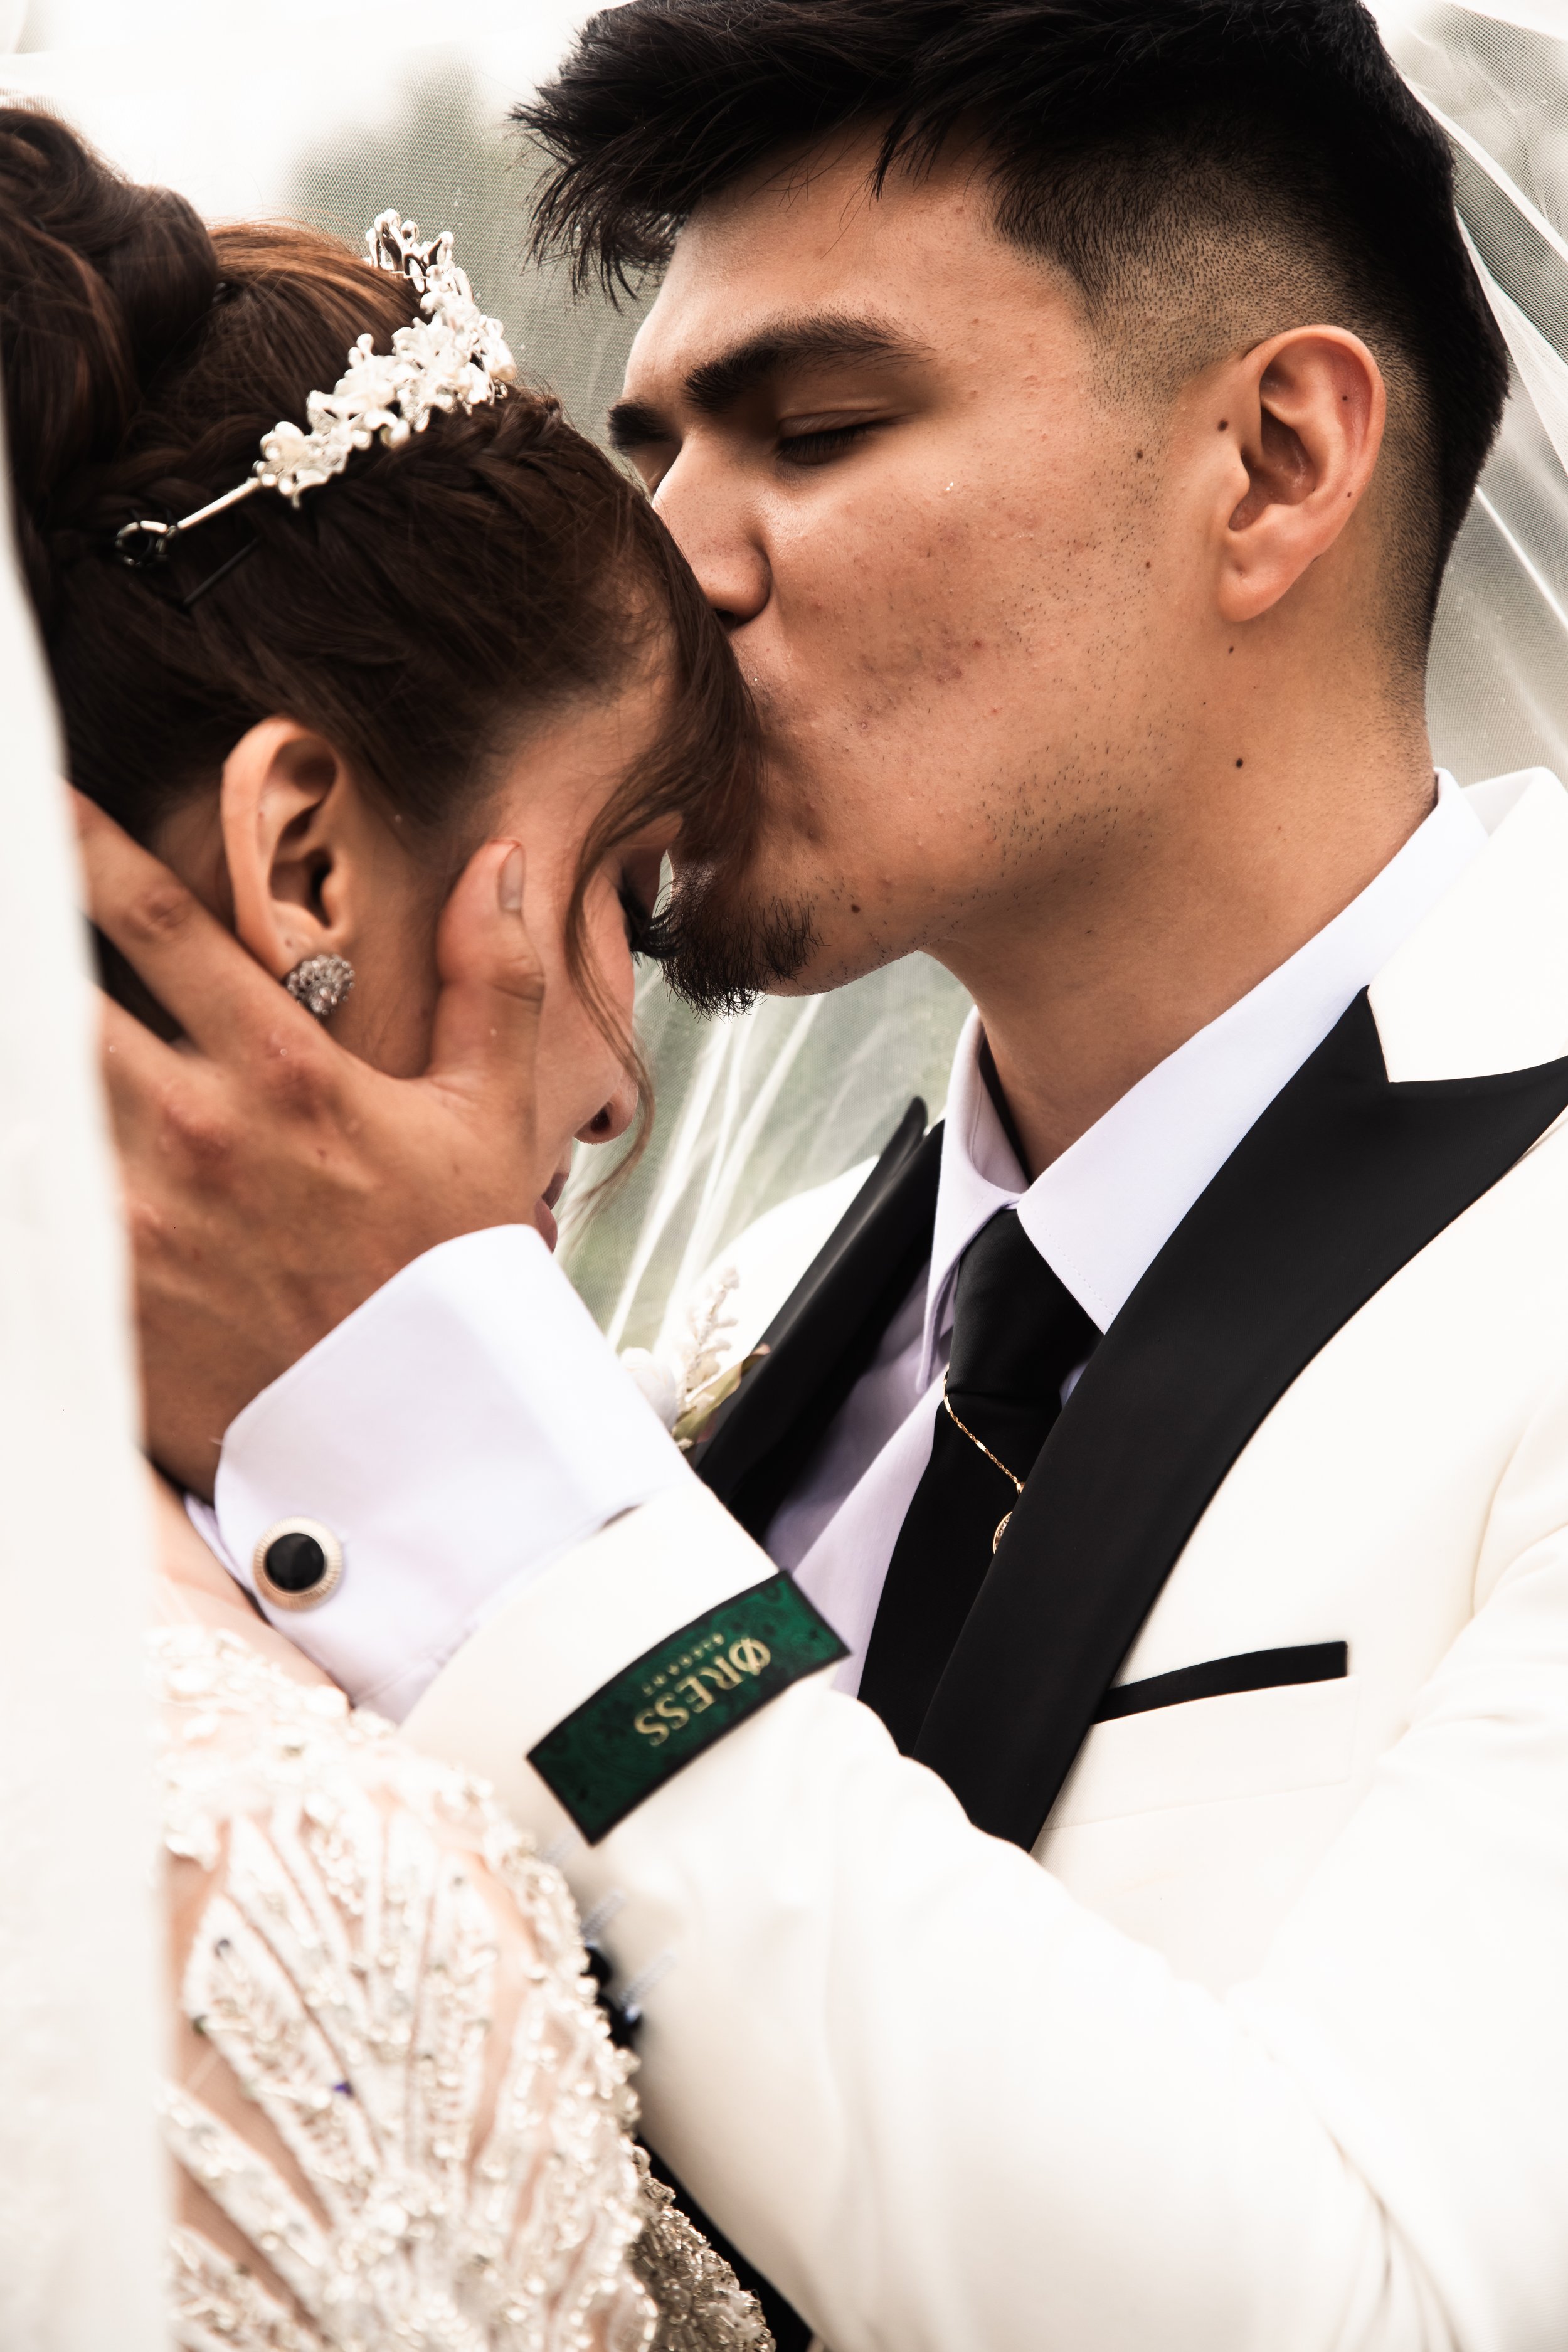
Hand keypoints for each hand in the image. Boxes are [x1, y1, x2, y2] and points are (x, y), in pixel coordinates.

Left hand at [77, 795, 549, 1496]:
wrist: (427, 1441)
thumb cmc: (451, 1282)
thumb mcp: (492, 1119)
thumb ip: (492, 981)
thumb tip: (499, 864)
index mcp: (285, 1074)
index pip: (157, 922)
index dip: (77, 843)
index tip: (31, 792)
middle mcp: (197, 1133)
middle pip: (48, 996)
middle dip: (5, 936)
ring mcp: (139, 1219)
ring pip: (28, 1095)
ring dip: (16, 1053)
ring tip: (7, 1012)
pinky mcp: (107, 1300)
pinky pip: (32, 1214)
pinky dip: (24, 1164)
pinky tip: (23, 1141)